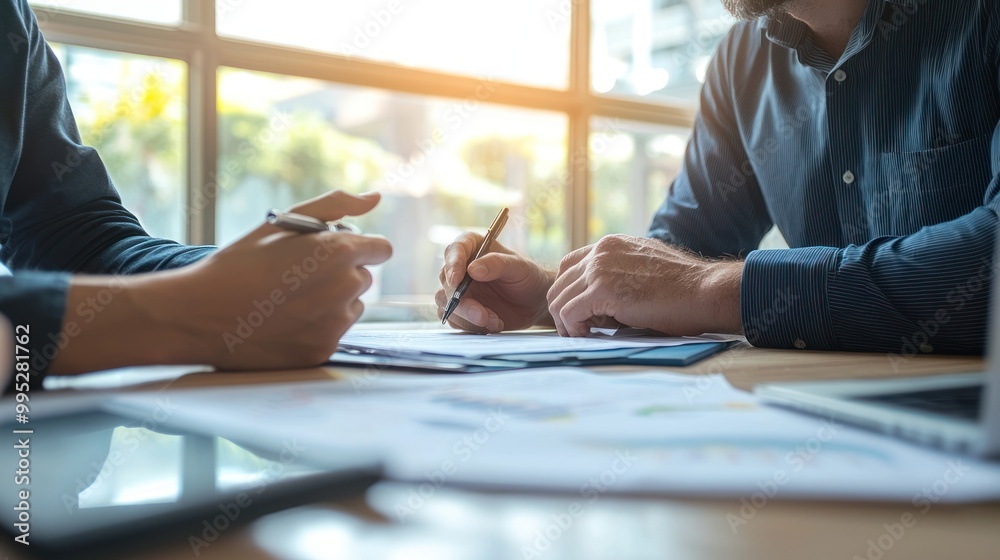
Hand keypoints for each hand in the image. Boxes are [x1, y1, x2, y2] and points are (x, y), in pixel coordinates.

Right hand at [49, 190, 391, 373]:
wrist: (200, 315)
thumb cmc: (240, 263)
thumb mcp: (284, 222)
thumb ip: (336, 206)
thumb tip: (375, 197)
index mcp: (340, 252)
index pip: (382, 249)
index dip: (358, 247)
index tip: (333, 251)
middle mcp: (346, 288)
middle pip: (364, 277)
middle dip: (341, 272)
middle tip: (296, 274)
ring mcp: (336, 323)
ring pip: (352, 306)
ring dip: (333, 301)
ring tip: (287, 298)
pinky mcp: (324, 350)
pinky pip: (335, 332)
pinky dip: (317, 327)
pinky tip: (284, 320)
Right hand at [435, 232, 553, 332]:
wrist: (534, 302)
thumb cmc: (528, 277)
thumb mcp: (519, 267)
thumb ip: (497, 264)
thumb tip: (472, 270)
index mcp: (472, 248)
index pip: (454, 250)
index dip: (452, 264)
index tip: (456, 280)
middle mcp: (461, 268)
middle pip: (446, 281)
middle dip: (462, 301)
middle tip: (481, 315)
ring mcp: (460, 291)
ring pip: (446, 303)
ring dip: (467, 317)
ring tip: (494, 321)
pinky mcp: (462, 311)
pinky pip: (455, 320)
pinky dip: (472, 326)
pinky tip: (494, 324)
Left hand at [546, 234, 741, 336]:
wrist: (705, 290)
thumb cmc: (684, 287)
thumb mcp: (646, 267)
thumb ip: (621, 273)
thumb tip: (606, 298)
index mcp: (611, 244)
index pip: (569, 265)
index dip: (570, 291)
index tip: (581, 312)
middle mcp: (601, 251)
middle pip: (559, 283)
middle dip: (564, 309)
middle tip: (579, 328)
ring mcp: (600, 269)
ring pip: (559, 298)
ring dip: (566, 322)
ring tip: (583, 334)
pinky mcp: (603, 291)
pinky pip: (569, 313)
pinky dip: (572, 328)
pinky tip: (587, 335)